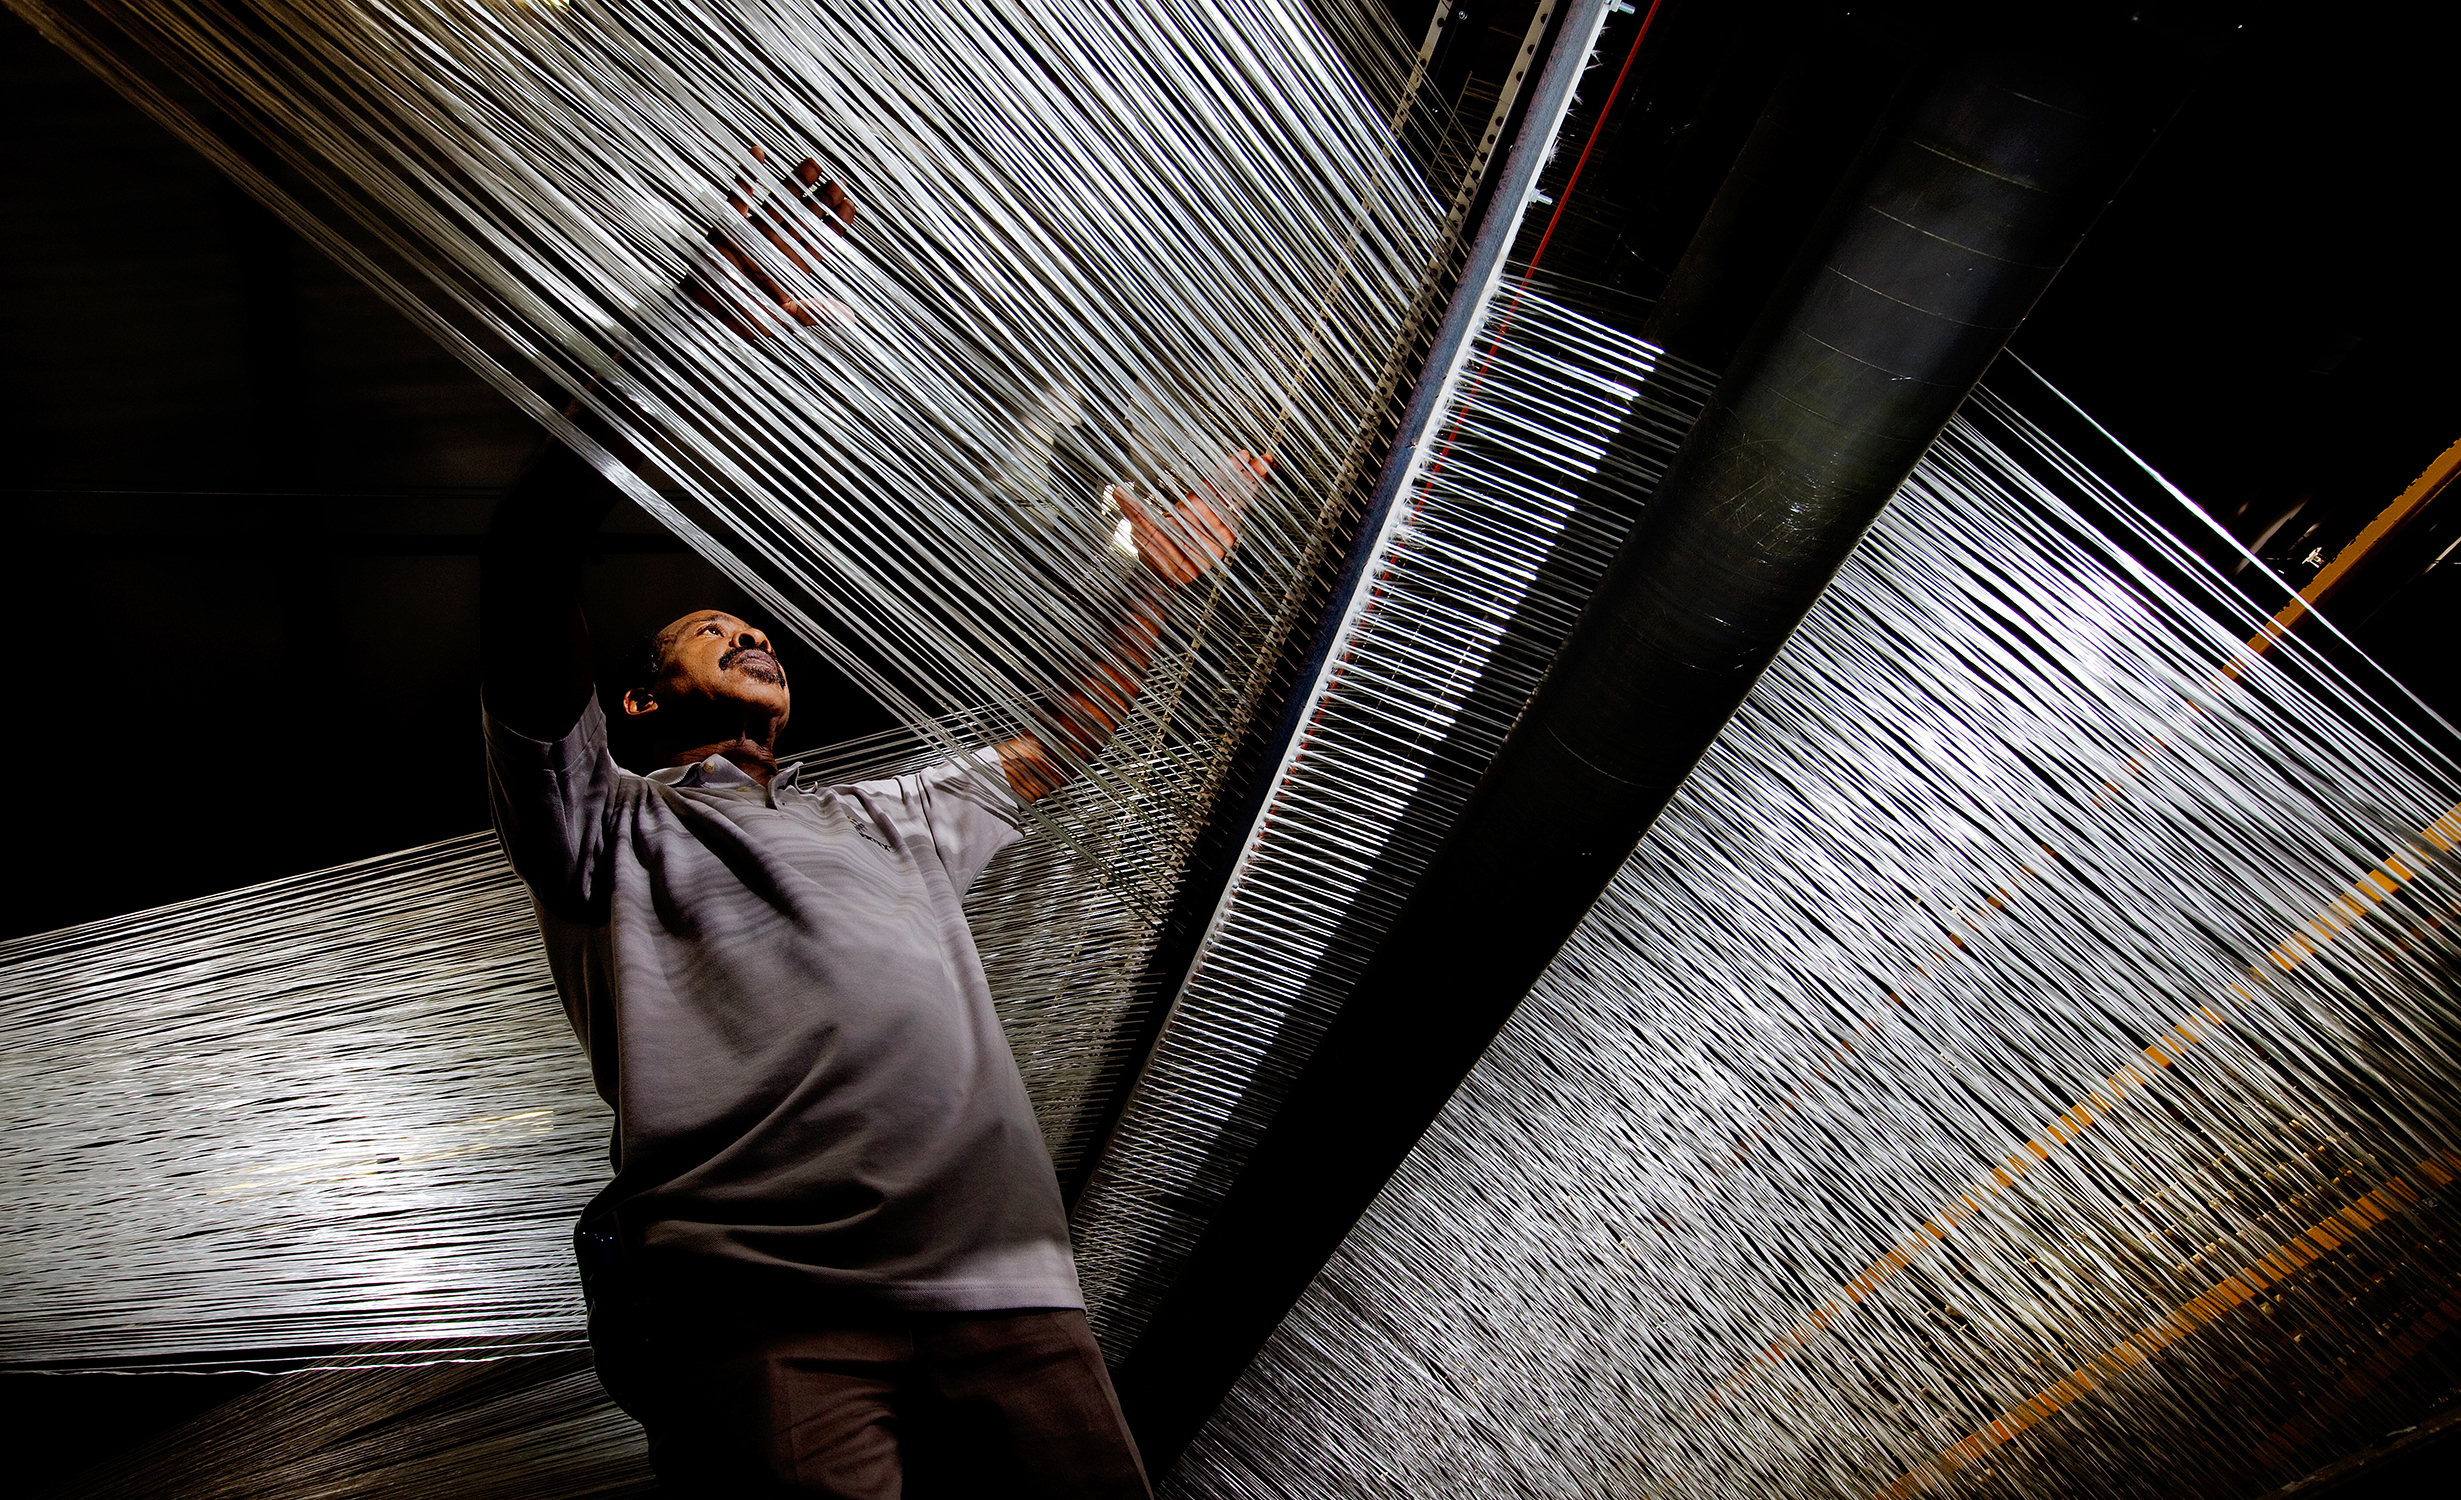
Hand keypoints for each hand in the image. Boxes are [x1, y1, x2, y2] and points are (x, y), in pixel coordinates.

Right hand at [687, 145, 857, 339]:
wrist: (707, 318)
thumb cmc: (744, 321)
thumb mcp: (786, 318)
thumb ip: (815, 311)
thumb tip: (848, 314)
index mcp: (793, 267)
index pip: (820, 239)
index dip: (835, 222)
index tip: (848, 204)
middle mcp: (776, 247)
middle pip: (805, 217)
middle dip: (821, 199)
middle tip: (838, 181)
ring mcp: (754, 234)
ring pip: (779, 203)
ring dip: (795, 184)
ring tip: (813, 165)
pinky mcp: (729, 227)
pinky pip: (740, 196)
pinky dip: (748, 176)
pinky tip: (758, 154)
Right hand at [1111, 450, 1271, 586]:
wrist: (1162, 579)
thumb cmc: (1153, 551)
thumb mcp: (1142, 529)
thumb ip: (1135, 510)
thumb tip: (1118, 493)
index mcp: (1187, 515)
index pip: (1212, 487)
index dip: (1227, 470)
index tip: (1242, 456)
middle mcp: (1206, 524)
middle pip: (1232, 495)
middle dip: (1249, 476)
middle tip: (1265, 459)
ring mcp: (1218, 534)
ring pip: (1238, 505)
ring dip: (1253, 486)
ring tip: (1265, 467)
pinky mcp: (1224, 543)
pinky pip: (1239, 518)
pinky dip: (1248, 503)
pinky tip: (1257, 489)